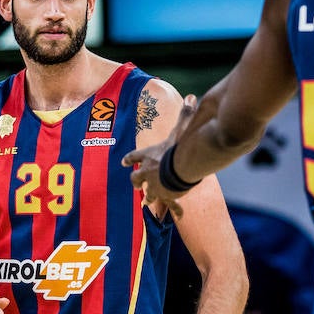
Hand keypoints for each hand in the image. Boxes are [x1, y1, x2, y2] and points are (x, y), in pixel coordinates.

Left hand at [121, 94, 197, 217]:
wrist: (178, 170)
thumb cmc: (175, 149)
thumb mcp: (180, 129)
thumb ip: (185, 114)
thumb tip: (191, 96)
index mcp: (148, 156)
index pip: (133, 157)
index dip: (129, 159)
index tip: (123, 162)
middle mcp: (147, 173)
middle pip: (135, 179)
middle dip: (135, 182)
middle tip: (135, 184)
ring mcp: (155, 187)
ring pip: (148, 195)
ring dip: (148, 198)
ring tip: (147, 203)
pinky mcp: (167, 197)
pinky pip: (172, 206)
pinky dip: (177, 210)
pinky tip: (180, 216)